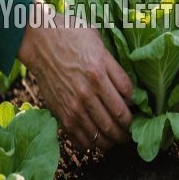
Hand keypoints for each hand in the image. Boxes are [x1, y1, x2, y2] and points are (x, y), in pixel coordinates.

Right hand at [17, 0, 133, 150]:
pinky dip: (92, 144)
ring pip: (100, 134)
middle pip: (117, 121)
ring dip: (113, 140)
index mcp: (99, 72)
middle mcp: (87, 91)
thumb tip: (128, 89)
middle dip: (128, 130)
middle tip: (133, 132)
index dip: (137, 109)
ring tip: (118, 139)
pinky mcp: (61, 113)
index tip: (139, 111)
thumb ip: (115, 67)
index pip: (128, 100)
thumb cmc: (71, 35)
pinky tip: (98, 141)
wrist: (39, 40)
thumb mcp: (99, 44)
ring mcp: (73, 105)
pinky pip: (80, 137)